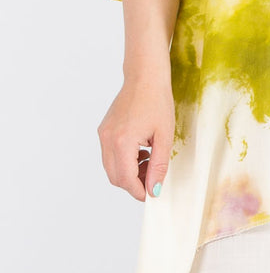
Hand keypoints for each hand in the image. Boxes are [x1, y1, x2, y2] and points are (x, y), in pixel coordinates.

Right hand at [98, 69, 174, 202]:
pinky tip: (141, 151)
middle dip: (134, 184)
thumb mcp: (164, 136)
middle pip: (115, 177)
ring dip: (129, 172)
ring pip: (111, 168)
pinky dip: (124, 160)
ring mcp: (103, 135)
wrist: (144, 78)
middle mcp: (107, 139)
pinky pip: (110, 155)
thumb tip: (154, 189)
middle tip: (152, 178)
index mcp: (122, 142)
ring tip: (149, 161)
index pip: (126, 179)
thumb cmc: (157, 102)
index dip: (139, 191)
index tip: (153, 195)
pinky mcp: (104, 131)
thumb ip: (158, 166)